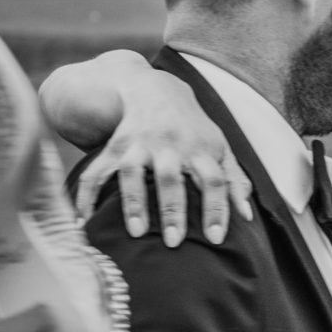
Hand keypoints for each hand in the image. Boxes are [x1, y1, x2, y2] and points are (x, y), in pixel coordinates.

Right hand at [71, 72, 253, 246]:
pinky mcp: (115, 147)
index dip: (217, 208)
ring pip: (133, 172)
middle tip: (174, 242)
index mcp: (200, 148)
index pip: (213, 179)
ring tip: (136, 233)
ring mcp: (139, 145)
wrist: (155, 89)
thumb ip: (234, 181)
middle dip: (172, 209)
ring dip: (133, 202)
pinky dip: (86, 196)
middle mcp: (170, 145)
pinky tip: (83, 222)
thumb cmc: (193, 129)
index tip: (215, 239)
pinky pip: (97, 172)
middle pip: (171, 176)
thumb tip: (247, 216)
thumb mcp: (219, 147)